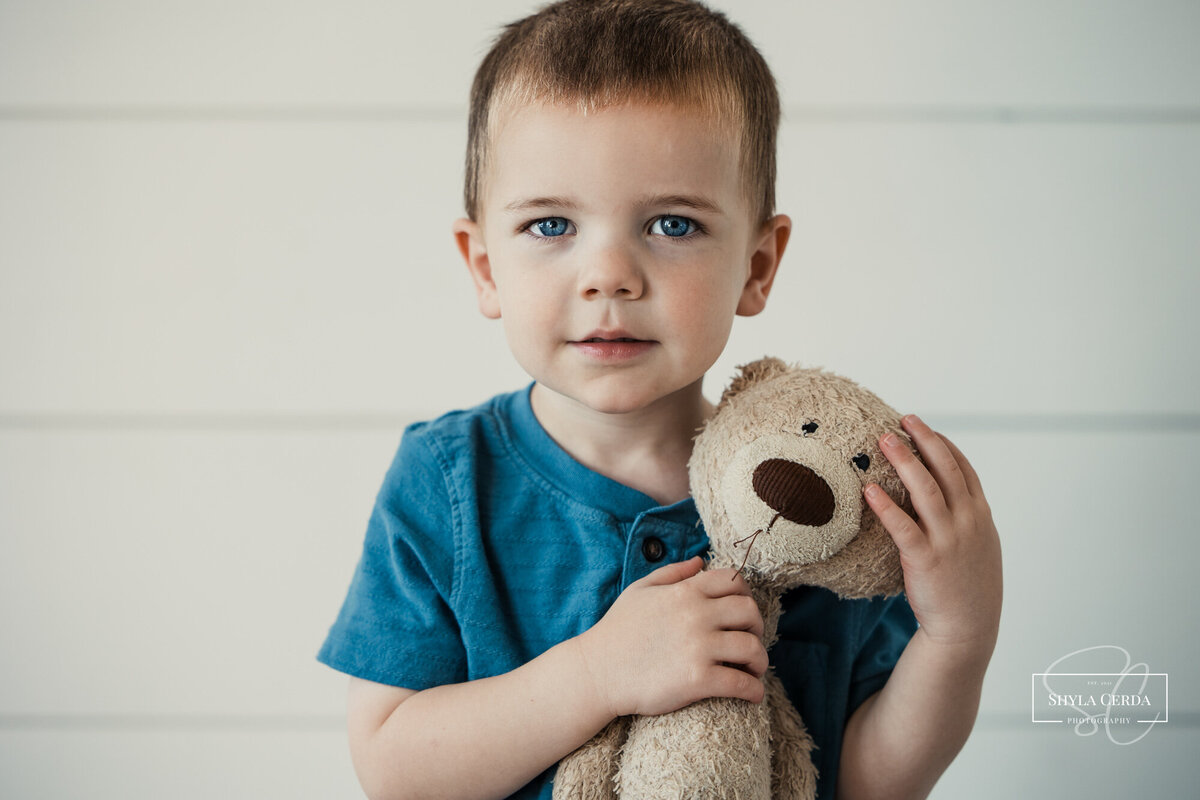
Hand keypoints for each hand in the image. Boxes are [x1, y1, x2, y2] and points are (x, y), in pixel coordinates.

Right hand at [575, 556, 767, 717]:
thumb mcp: (640, 590)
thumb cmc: (617, 631)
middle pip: (750, 612)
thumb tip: (701, 561)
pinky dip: (754, 690)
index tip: (742, 612)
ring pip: (753, 648)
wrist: (597, 672)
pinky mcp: (698, 679)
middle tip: (750, 640)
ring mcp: (698, 647)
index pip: (733, 580)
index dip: (745, 594)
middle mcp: (696, 615)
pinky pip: (742, 683)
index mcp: (685, 591)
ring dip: (760, 660)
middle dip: (757, 627)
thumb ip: (672, 573)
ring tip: (753, 670)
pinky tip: (753, 695)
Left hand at [865, 415, 1002, 654]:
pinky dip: (886, 506)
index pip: (963, 469)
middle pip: (946, 470)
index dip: (943, 444)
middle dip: (925, 440)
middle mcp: (968, 522)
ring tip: (884, 439)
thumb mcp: (978, 546)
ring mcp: (949, 540)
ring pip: (926, 490)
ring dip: (905, 461)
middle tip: (903, 418)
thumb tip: (941, 496)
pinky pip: (903, 527)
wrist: (968, 629)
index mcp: (980, 516)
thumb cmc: (968, 587)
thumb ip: (962, 518)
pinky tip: (869, 490)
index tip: (923, 426)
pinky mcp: (926, 560)